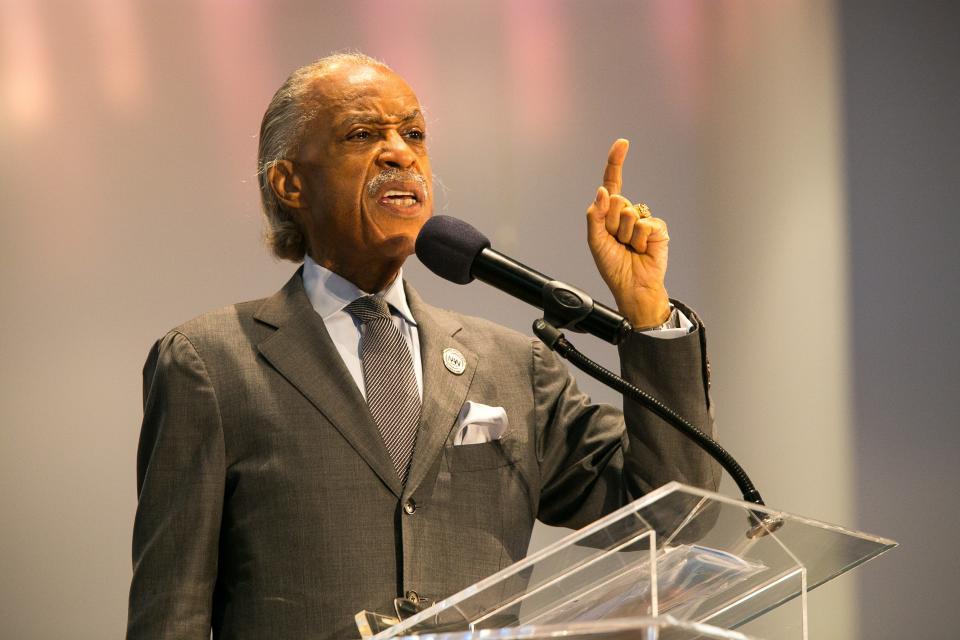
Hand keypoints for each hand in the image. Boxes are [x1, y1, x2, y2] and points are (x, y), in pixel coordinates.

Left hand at [586, 139, 671, 328]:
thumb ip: (595, 215)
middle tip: (616, 241)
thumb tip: (602, 191)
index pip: (612, 183)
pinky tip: (642, 250)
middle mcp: (627, 213)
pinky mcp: (657, 229)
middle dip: (611, 222)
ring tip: (628, 248)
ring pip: (629, 213)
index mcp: (610, 214)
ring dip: (624, 235)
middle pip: (616, 201)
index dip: (616, 162)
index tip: (623, 143)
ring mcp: (643, 220)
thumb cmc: (612, 266)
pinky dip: (639, 240)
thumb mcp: (595, 241)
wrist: (633, 286)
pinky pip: (644, 225)